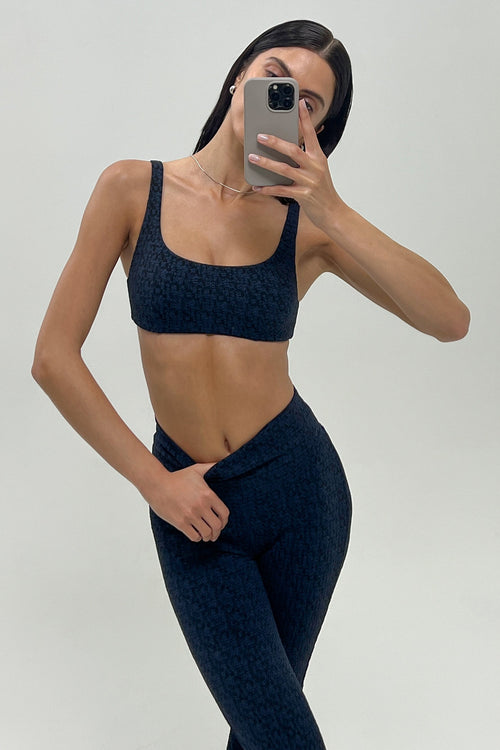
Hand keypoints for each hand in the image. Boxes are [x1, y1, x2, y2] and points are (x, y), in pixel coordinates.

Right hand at [147, 463, 229, 542]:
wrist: (157, 484)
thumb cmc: (177, 477)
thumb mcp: (196, 469)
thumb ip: (211, 466)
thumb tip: (224, 461)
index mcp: (208, 495)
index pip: (224, 513)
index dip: (224, 521)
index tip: (221, 523)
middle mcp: (201, 506)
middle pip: (217, 526)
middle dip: (217, 531)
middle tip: (214, 532)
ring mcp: (191, 515)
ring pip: (207, 533)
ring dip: (208, 536)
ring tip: (206, 535)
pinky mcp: (180, 523)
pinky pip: (194, 536)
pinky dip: (197, 537)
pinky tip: (196, 533)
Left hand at [248, 99, 344, 229]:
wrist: (332, 212)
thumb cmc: (322, 190)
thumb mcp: (317, 170)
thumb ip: (304, 159)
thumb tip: (284, 148)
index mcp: (319, 157)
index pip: (311, 134)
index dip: (304, 118)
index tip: (299, 102)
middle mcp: (315, 166)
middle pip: (293, 150)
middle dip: (275, 142)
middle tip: (260, 136)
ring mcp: (309, 181)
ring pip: (284, 169)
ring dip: (266, 163)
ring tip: (252, 158)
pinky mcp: (304, 196)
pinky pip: (282, 190)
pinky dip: (268, 188)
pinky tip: (257, 186)